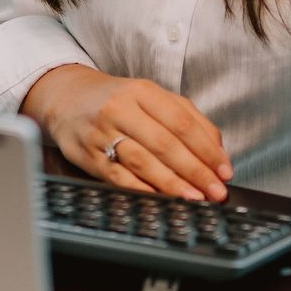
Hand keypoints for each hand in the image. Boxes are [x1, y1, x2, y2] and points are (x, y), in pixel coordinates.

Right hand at [24, 64, 231, 200]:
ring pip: (143, 162)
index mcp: (142, 91)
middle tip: (215, 191)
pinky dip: (142, 190)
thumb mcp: (151, 96)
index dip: (206, 149)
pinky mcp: (88, 156)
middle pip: (165, 144)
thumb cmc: (117, 100)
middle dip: (195, 171)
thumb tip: (217, 149)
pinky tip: (160, 199)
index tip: (224, 170)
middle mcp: (120, 110)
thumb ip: (187, 117)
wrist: (66, 98)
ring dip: (172, 184)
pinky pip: (118, 177)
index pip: (182, 122)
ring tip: (194, 199)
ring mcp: (102, 134)